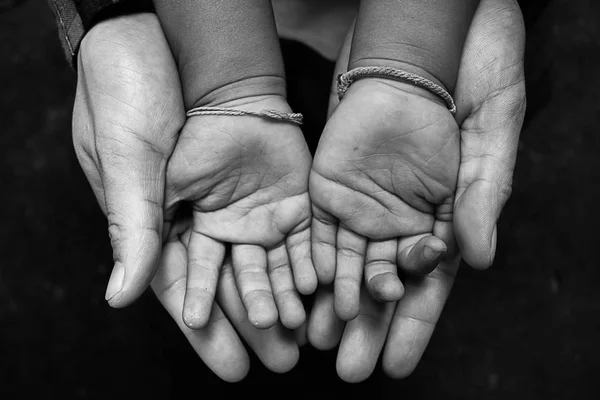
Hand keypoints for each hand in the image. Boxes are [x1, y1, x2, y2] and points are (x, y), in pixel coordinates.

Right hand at [72, 13, 301, 380]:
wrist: (172, 40)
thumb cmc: (129, 93)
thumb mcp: (125, 161)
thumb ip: (132, 227)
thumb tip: (121, 297)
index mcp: (164, 224)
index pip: (188, 288)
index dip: (209, 329)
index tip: (231, 369)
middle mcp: (208, 222)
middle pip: (236, 283)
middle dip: (257, 323)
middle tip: (279, 363)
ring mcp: (246, 204)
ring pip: (270, 260)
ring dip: (288, 297)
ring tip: (306, 334)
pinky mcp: (281, 183)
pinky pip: (298, 227)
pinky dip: (309, 256)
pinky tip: (323, 286)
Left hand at [308, 0, 525, 380]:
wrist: (424, 29)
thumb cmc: (478, 69)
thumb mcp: (494, 129)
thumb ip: (483, 194)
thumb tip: (479, 259)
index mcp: (447, 212)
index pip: (429, 281)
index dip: (413, 324)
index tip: (396, 365)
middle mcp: (403, 213)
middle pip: (380, 281)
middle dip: (364, 325)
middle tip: (348, 368)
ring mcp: (365, 197)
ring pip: (343, 261)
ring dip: (329, 302)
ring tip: (315, 340)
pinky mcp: (331, 176)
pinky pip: (316, 226)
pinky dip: (306, 259)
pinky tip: (297, 292)